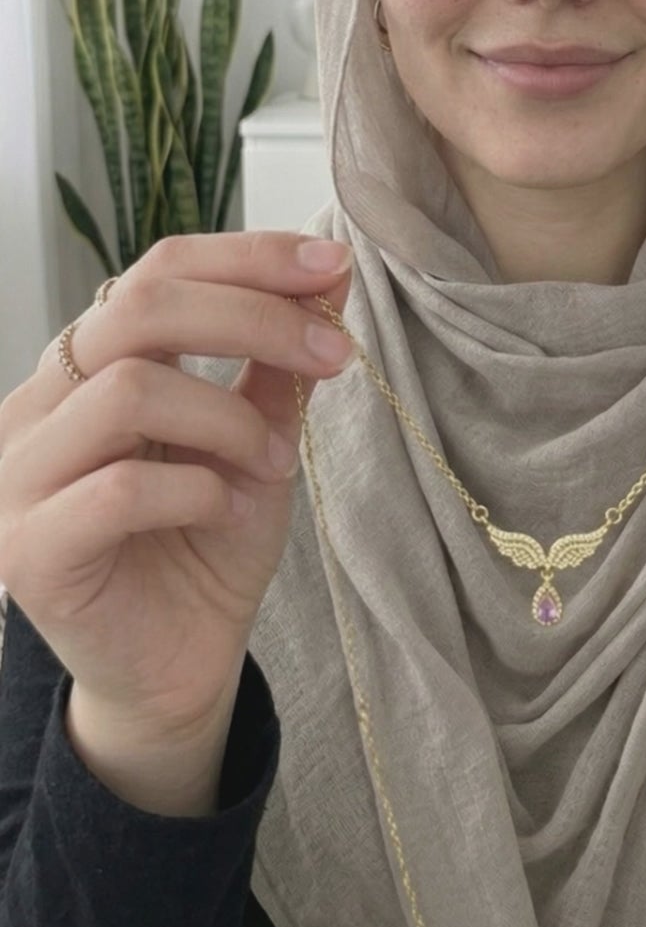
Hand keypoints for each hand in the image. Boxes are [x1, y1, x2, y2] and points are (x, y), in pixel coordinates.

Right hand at [0, 231, 352, 745]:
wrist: (177, 669)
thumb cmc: (207, 542)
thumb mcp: (257, 436)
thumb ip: (276, 361)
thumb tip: (330, 271)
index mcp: (88, 362)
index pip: (156, 271)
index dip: (247, 257)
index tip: (332, 267)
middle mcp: (40, 404)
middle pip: (138, 309)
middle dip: (252, 317)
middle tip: (332, 354)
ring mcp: (21, 476)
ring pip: (125, 389)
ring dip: (227, 418)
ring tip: (276, 459)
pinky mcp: (28, 550)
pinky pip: (119, 488)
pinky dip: (196, 490)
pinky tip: (228, 511)